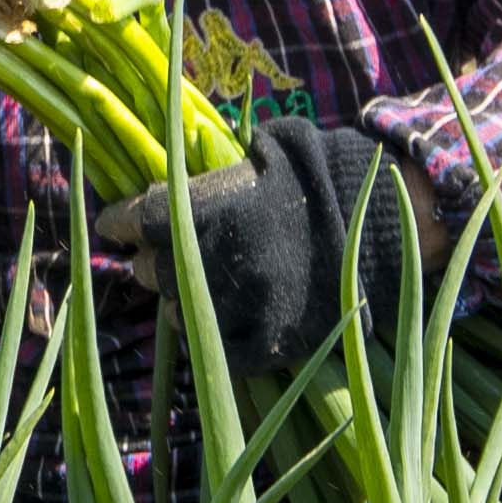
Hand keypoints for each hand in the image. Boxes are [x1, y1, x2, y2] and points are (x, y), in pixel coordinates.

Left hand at [90, 122, 426, 376]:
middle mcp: (212, 258)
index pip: (132, 220)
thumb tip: (171, 165)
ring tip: (204, 290)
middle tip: (167, 260)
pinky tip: (227, 322)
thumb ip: (214, 165)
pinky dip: (219, 340)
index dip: (119, 224)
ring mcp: (240, 304)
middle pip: (150, 272)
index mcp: (205, 206)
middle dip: (154, 264)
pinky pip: (221, 352)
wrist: (384, 219)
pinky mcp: (270, 341)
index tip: (116, 228)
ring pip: (181, 316)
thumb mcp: (267, 150)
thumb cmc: (320, 176)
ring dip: (185, 303)